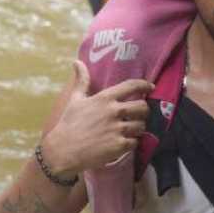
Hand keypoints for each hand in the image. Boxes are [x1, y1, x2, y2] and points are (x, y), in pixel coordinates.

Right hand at [41, 61, 150, 177]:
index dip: (144, 85)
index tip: (151, 87)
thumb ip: (82, 81)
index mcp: (105, 98)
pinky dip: (132, 143)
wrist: (63, 150)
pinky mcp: (119, 146)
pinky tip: (125, 143)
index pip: (132, 86)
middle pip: (142, 107)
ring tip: (131, 130)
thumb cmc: (68, 124)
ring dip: (138, 128)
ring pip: (141, 126)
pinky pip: (136, 142)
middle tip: (138, 115)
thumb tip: (77, 62)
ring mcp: (118, 129)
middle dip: (143, 111)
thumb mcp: (75, 99)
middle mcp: (115, 111)